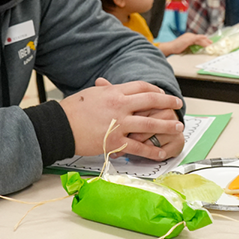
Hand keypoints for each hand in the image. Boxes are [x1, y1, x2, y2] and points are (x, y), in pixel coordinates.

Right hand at [59, 78, 184, 159]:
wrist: (60, 126)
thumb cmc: (73, 109)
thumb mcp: (94, 93)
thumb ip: (109, 90)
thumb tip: (116, 86)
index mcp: (114, 91)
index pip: (142, 87)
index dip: (156, 90)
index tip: (162, 94)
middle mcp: (120, 106)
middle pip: (151, 101)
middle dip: (168, 103)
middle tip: (178, 105)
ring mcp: (118, 125)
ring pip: (149, 125)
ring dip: (166, 126)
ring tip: (178, 128)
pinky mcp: (115, 143)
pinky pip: (138, 148)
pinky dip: (151, 151)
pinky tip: (161, 153)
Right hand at [158, 33, 211, 56]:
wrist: (170, 47)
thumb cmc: (176, 48)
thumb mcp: (184, 47)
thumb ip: (189, 47)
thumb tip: (195, 49)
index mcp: (188, 37)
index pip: (197, 39)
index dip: (203, 41)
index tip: (207, 43)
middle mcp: (189, 35)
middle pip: (199, 38)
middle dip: (206, 41)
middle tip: (211, 43)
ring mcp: (189, 36)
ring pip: (199, 39)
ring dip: (205, 41)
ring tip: (210, 44)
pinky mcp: (189, 39)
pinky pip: (197, 38)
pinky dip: (202, 38)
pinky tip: (206, 39)